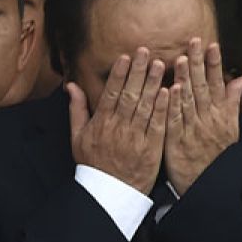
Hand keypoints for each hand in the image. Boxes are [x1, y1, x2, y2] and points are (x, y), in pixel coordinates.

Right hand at [67, 48, 168, 194]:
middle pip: (129, 94)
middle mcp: (118, 128)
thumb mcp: (77, 137)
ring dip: (152, 83)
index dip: (119, 74)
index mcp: (100, 124)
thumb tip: (71, 85)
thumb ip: (76, 109)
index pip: (111, 93)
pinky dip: (163, 106)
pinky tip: (170, 90)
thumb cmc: (93, 162)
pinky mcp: (151, 147)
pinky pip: (158, 123)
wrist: (109, 191)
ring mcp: (135, 137)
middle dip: (137, 71)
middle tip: (145, 51)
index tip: (125, 57)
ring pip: (145, 105)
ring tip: (159, 64)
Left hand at [164, 39, 241, 194]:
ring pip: (188, 100)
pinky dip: (173, 106)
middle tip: (193, 42)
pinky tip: (170, 90)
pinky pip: (174, 121)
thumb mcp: (230, 125)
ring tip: (181, 59)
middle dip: (198, 63)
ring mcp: (192, 129)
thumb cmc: (217, 151)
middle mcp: (207, 118)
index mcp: (219, 112)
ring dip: (185, 79)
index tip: (211, 45)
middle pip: (202, 86)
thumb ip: (232, 100)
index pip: (216, 83)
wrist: (207, 180)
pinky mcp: (176, 141)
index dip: (214, 63)